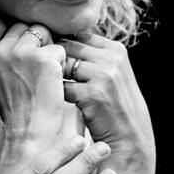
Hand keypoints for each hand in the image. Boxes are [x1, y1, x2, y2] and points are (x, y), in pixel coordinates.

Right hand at [0, 20, 65, 146]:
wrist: (29, 130)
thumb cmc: (18, 107)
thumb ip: (2, 55)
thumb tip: (18, 34)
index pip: (1, 25)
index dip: (17, 36)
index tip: (24, 52)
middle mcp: (0, 51)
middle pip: (23, 27)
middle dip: (34, 41)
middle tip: (37, 67)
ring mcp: (20, 53)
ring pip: (42, 31)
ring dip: (48, 48)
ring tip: (45, 72)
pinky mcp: (43, 58)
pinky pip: (58, 48)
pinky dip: (61, 62)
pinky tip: (54, 80)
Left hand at [59, 32, 155, 172]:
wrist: (130, 137)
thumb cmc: (115, 105)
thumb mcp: (112, 73)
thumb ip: (93, 56)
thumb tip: (61, 40)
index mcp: (116, 49)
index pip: (78, 36)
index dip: (63, 47)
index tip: (53, 59)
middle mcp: (112, 58)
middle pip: (68, 48)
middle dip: (54, 60)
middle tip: (43, 74)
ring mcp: (103, 75)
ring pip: (63, 65)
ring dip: (53, 77)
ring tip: (48, 88)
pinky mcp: (93, 93)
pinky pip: (63, 87)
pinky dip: (56, 95)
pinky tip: (56, 103)